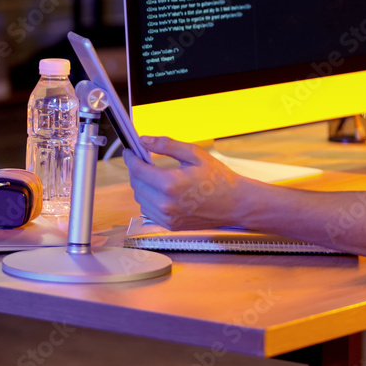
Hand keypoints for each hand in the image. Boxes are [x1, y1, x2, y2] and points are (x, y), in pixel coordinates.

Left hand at [124, 135, 248, 230]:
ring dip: (143, 186)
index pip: (138, 170)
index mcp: (170, 184)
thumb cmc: (218, 179)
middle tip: (144, 161)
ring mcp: (167, 217)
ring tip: (156, 177)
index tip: (131, 151)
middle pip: (136, 184)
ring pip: (140, 199)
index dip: (131, 158)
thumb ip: (167, 145)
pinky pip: (148, 211)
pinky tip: (163, 191)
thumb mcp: (195, 154)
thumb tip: (144, 140)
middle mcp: (165, 204)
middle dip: (137, 171)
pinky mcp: (170, 225)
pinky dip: (150, 199)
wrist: (235, 203)